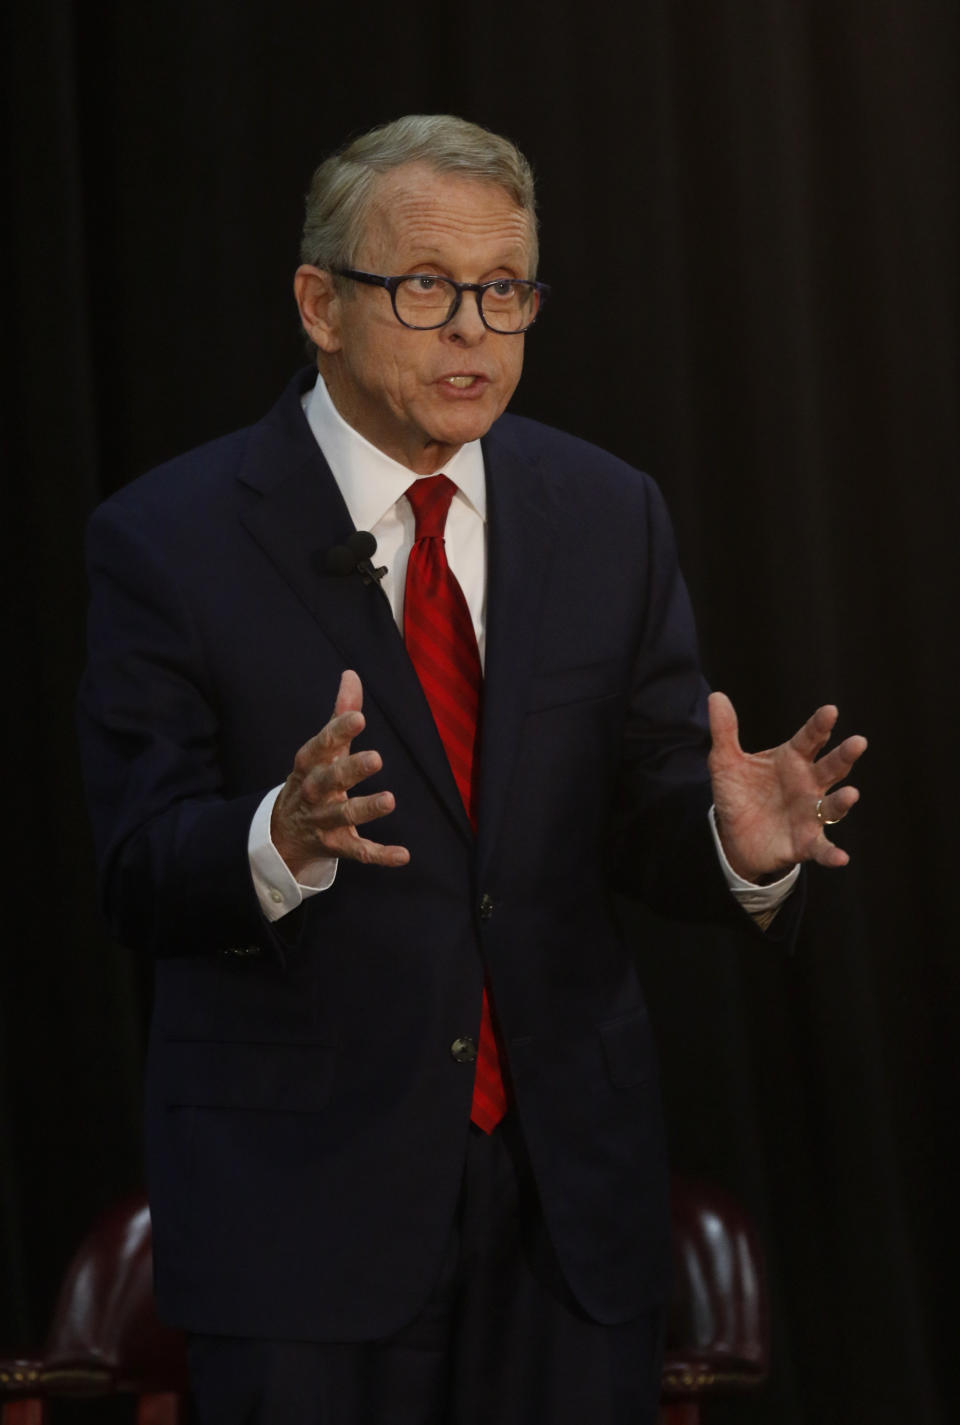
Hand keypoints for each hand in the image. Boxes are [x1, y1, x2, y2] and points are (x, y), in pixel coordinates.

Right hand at [271, 670, 409, 877]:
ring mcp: (323, 822)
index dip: (338, 732)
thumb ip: (340, 715)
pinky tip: (403, 855)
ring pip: (344, 816)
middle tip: (376, 758)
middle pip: (329, 781)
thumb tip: (352, 674)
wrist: (282, 833)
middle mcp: (313, 793)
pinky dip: (380, 855)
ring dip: (366, 809)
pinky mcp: (337, 846)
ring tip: (390, 800)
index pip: (321, 746)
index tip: (359, 717)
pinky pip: (359, 852)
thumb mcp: (322, 750)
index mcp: (309, 765)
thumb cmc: (312, 780)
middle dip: (350, 770)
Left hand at [708, 692, 866, 881]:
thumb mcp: (725, 762)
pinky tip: (840, 858)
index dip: (820, 725)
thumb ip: (724, 731)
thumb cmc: (739, 793)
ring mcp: (810, 813)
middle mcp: (809, 784)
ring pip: (832, 805)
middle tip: (858, 742)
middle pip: (831, 767)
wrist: (732, 835)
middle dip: (844, 755)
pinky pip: (822, 848)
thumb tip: (715, 696)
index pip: (810, 738)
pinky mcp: (806, 842)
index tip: (830, 711)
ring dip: (842, 801)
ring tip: (851, 794)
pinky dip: (831, 854)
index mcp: (793, 759)